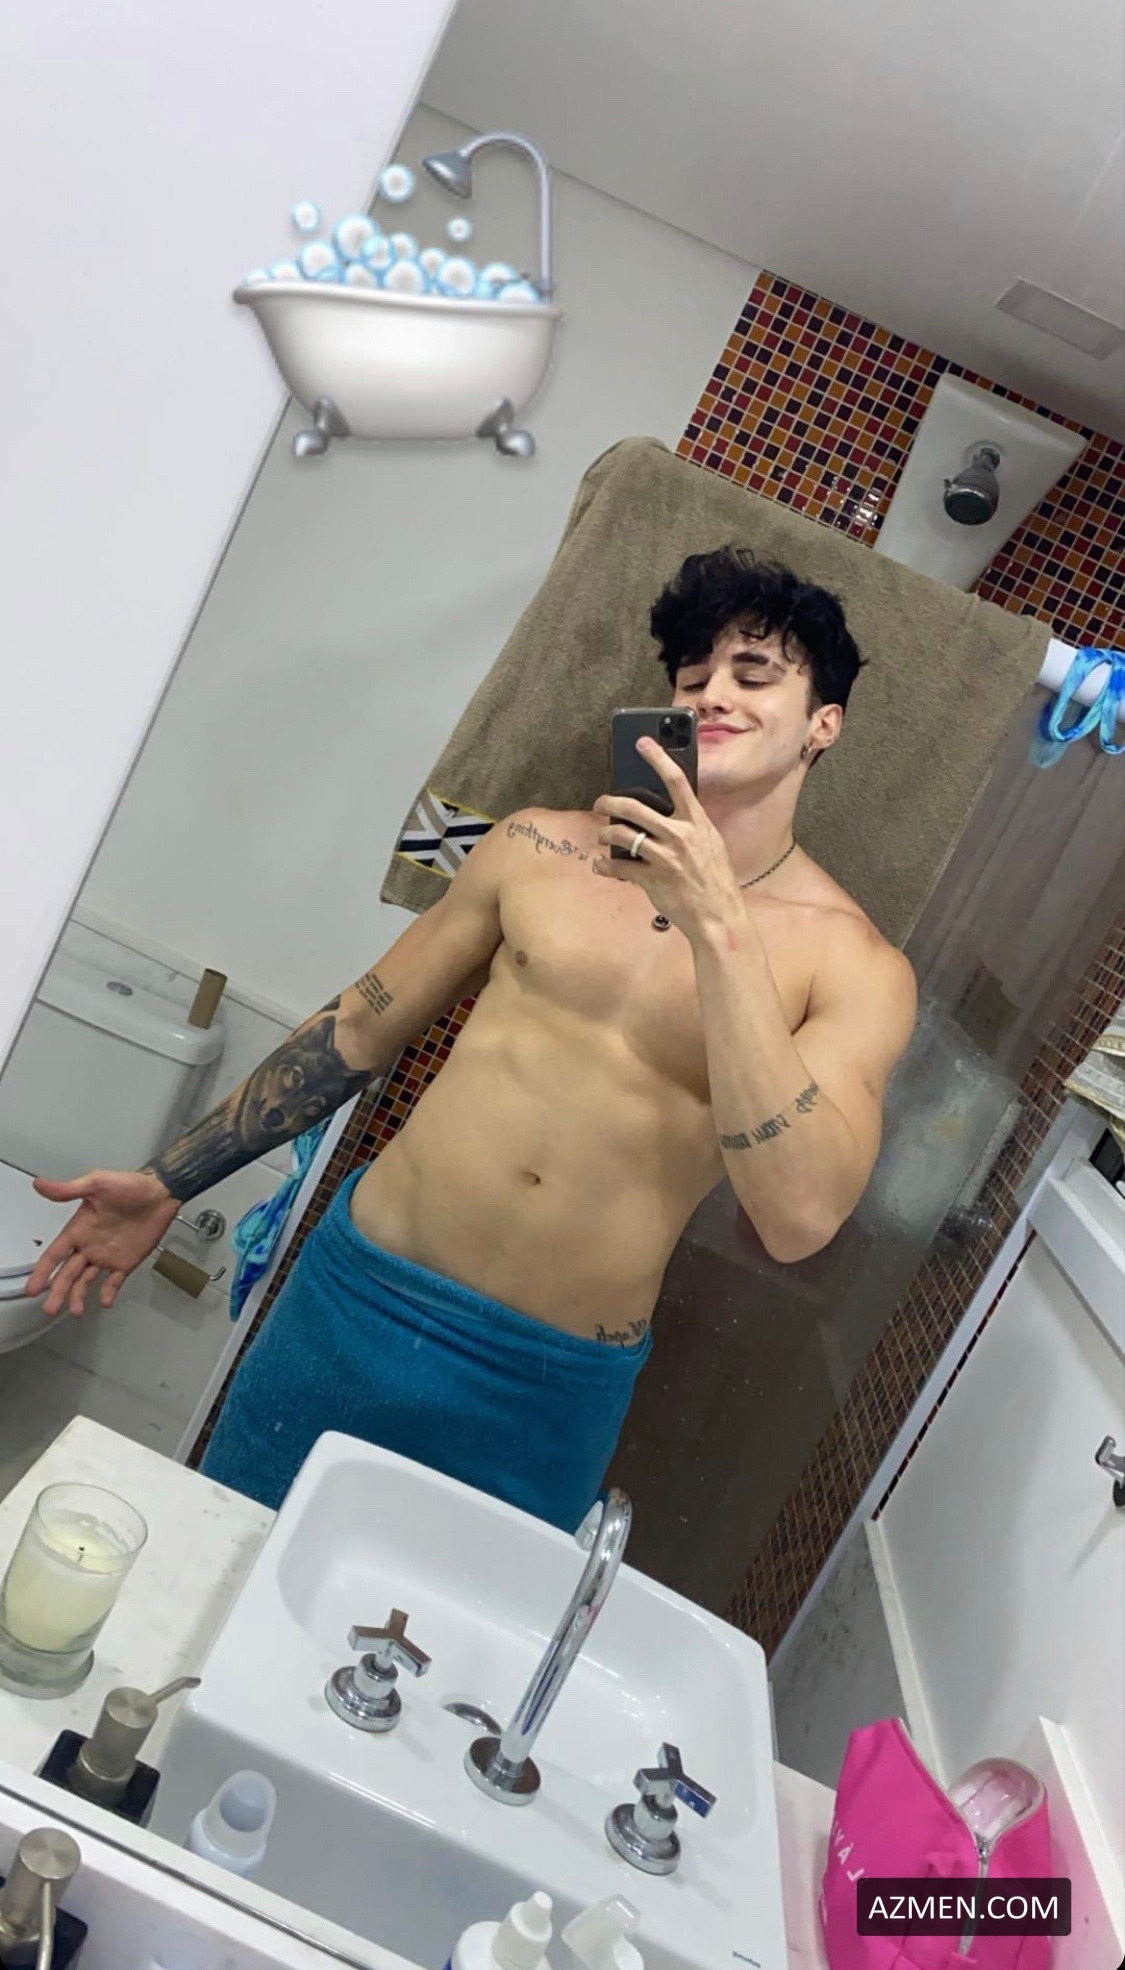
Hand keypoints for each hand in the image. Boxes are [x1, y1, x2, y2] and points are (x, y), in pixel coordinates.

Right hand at [26, 1170, 180, 1316]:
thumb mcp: (97, 1183)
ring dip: (78, 1296)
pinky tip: (104, 1302)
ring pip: (86, 1281)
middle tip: (50, 1309)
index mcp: (78, 1230)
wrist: (161, 1193)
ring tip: (76, 1312)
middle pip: (67, 1273)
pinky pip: (113, 1282)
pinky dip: (108, 1293)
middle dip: (57, 1291)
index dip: (42, 1272)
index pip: (54, 1254)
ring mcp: (107, 1257)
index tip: (32, 1290)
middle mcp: (89, 1246)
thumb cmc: (129, 1186)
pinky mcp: (125, 1263)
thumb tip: (38, 1183)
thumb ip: (68, 1190)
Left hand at [593, 737, 742, 939]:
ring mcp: (665, 858)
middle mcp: (680, 835)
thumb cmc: (715, 879)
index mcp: (697, 822)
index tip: (641, 742)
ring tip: (602, 836)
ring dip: (605, 833)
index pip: (676, 780)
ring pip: (621, 835)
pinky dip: (604, 867)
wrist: (719, 916)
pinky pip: (618, 867)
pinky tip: (601, 866)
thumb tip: (664, 811)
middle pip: (634, 807)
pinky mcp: (652, 879)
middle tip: (600, 803)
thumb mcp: (710, 844)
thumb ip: (690, 825)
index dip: (657, 757)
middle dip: (609, 802)